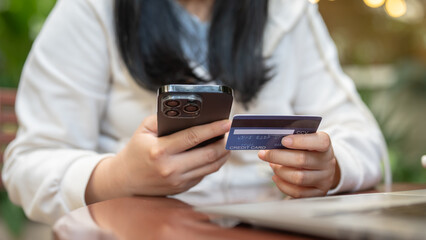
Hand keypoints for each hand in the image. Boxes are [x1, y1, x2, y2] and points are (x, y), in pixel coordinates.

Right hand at [86, 115, 230, 203]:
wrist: (125, 179)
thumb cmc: (136, 149)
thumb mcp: (144, 129)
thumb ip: (164, 118)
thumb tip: (190, 112)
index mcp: (160, 151)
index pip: (193, 137)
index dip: (213, 129)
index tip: (227, 122)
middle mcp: (170, 169)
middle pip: (208, 154)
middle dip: (224, 142)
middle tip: (230, 132)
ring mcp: (178, 181)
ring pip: (211, 167)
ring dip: (223, 154)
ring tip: (226, 142)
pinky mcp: (182, 188)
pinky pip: (204, 174)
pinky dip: (213, 163)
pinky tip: (215, 153)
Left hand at [258, 132, 339, 197]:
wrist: (321, 168)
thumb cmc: (308, 151)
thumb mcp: (305, 141)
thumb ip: (292, 139)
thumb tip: (271, 141)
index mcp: (325, 146)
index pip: (320, 142)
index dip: (301, 141)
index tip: (283, 140)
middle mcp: (327, 163)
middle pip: (302, 160)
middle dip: (278, 157)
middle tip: (264, 154)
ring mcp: (324, 179)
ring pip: (298, 177)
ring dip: (280, 171)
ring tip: (272, 165)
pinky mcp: (317, 193)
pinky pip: (298, 192)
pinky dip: (282, 184)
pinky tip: (276, 177)